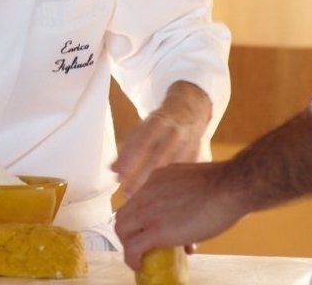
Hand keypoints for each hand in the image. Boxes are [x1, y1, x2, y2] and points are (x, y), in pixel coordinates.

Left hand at [112, 81, 208, 197]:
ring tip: (141, 200)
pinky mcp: (198, 157)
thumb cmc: (160, 123)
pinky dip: (173, 187)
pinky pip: (185, 175)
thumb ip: (128, 148)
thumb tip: (113, 170)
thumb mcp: (142, 128)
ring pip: (172, 170)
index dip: (129, 161)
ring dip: (156, 186)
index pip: (141, 143)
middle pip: (157, 160)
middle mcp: (175, 134)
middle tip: (126, 194)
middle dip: (140, 179)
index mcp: (158, 123)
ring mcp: (189, 146)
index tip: (118, 177)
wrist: (189, 112)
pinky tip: (162, 199)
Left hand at [114, 162, 247, 269]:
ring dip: (128, 245)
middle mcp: (147, 192)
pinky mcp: (156, 230)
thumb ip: (183, 194)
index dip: (141, 218)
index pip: (137, 201)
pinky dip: (131, 258)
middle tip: (140, 243)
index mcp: (157, 179)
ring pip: (122, 230)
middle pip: (124, 215)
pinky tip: (138, 265)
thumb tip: (187, 212)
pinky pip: (133, 247)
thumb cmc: (224, 184)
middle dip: (130, 232)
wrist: (231, 188)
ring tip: (138, 256)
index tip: (149, 228)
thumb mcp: (192, 182)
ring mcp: (149, 211)